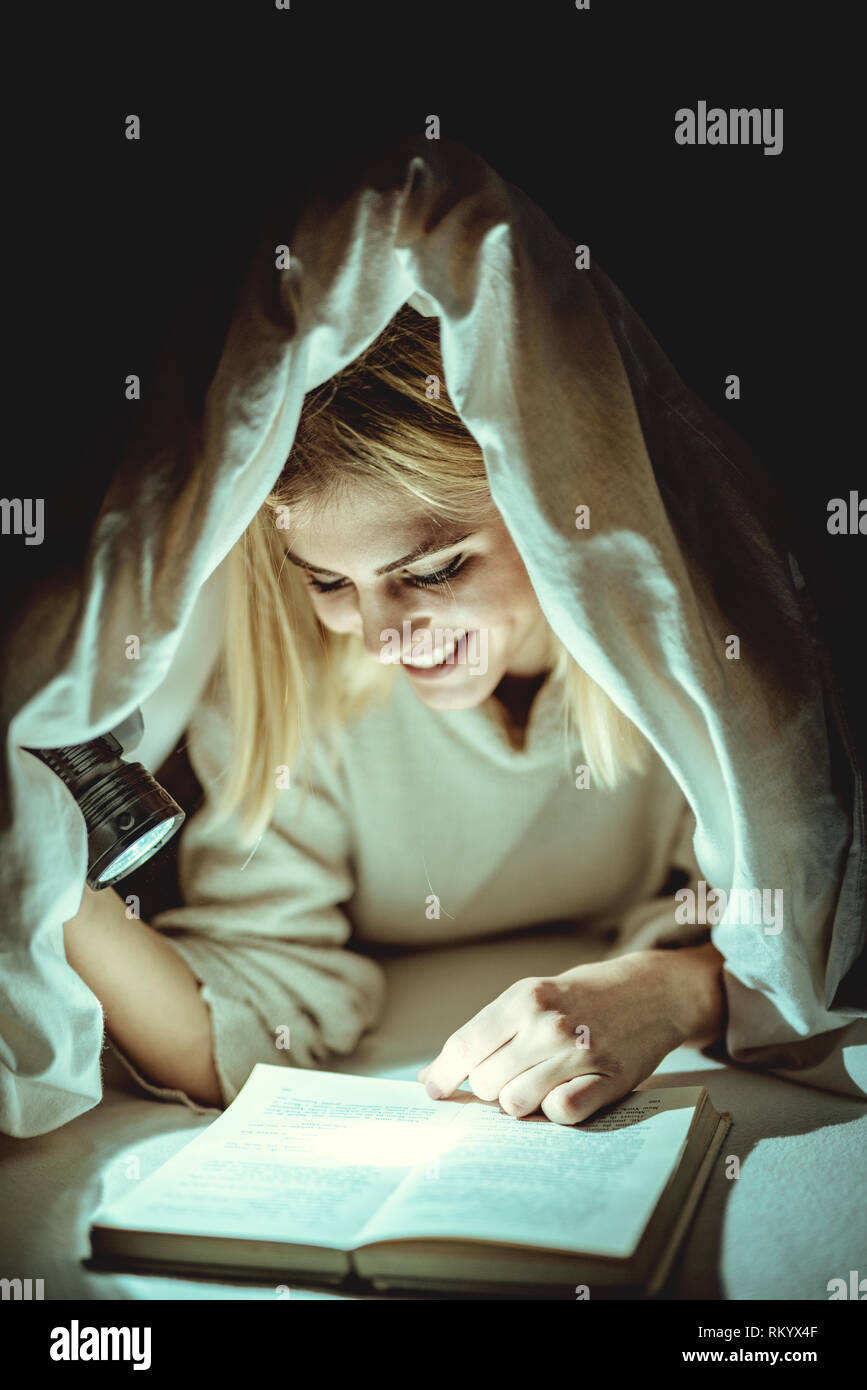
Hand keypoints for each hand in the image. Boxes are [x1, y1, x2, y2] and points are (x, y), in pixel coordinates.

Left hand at [417, 948, 717, 1124]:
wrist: (650, 991)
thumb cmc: (579, 998)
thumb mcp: (530, 997)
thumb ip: (484, 1034)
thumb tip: (429, 1077)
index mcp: (523, 998)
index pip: (464, 1047)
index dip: (442, 1075)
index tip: (433, 1091)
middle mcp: (547, 1024)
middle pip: (486, 1082)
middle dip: (489, 1086)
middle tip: (513, 1072)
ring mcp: (579, 1053)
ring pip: (516, 1103)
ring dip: (519, 1101)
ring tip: (538, 1081)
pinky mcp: (608, 1079)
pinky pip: (560, 1114)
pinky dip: (554, 1110)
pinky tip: (563, 1092)